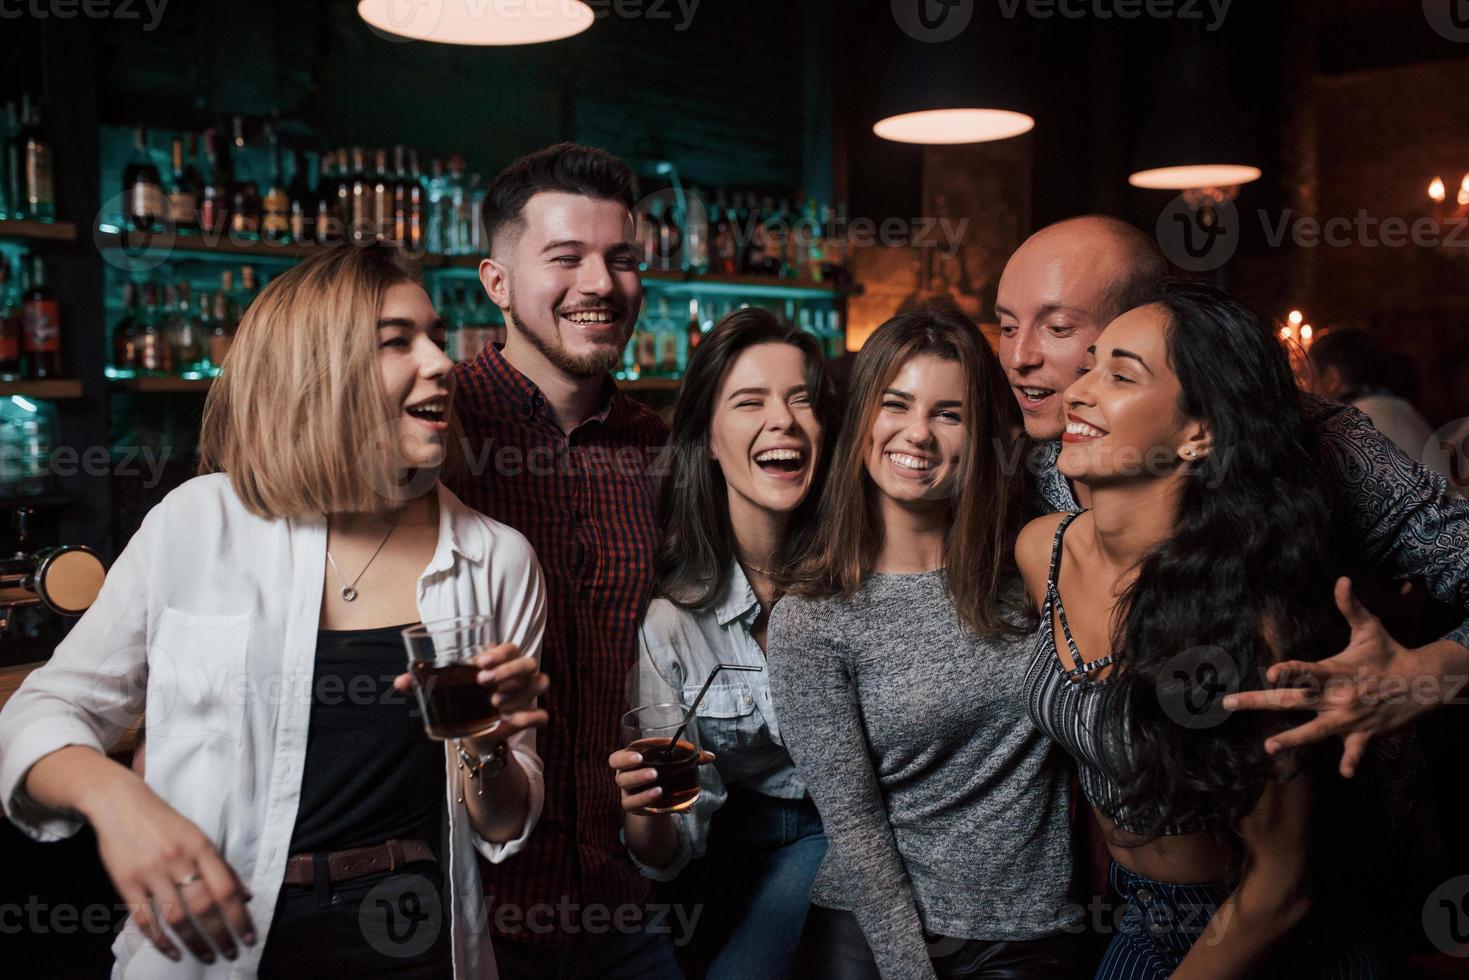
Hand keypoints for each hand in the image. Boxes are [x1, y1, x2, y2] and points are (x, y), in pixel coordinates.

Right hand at [85, 776, 254, 962]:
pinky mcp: (126, 883)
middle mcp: (178, 860)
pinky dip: (160, 940)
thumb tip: (247, 896)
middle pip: (204, 906)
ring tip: (207, 956)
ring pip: (177, 916)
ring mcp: (151, 873)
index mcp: (201, 847)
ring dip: (195, 942)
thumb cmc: (164, 821)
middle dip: (220, 935)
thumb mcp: (198, 836)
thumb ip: (221, 866)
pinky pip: (145, 919)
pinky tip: (173, 952)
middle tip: (231, 954)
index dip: (240, 917)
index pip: (226, 889)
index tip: (248, 938)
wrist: (120, 802)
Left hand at [393, 642, 548, 755]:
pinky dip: (532, 717)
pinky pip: (542, 715)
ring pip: (541, 682)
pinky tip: (514, 721)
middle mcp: (517, 675)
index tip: (480, 662)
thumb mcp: (442, 691)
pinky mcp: (528, 717)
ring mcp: (526, 695)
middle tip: (483, 682)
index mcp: (499, 662)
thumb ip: (421, 684)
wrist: (472, 732)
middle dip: (508, 670)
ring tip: (495, 702)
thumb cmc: (459, 700)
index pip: (510, 647)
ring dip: (521, 690)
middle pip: (528, 662)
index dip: (500, 652)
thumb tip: (398, 682)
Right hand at [608, 747, 713, 813]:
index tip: (639, 756)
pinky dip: (649, 804)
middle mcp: (624, 779)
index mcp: (628, 762)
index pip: (616, 759)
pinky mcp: (636, 809)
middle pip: (621, 778)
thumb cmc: (662, 768)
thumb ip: (690, 758)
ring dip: (643, 794)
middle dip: (636, 775)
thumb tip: (711, 756)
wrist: (656, 793)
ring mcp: (628, 795)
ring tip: (659, 790)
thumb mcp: (670, 761)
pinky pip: (638, 809)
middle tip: (654, 773)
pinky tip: (663, 802)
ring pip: (628, 797)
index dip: (624, 758)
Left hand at [1222, 576, 1446, 777]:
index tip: (1270, 672)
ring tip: (1269, 747)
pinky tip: (1345, 774)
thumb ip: (1351, 607)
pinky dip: (1352, 761)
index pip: (1307, 671)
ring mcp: (1350, 719)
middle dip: (1259, 702)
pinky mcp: (1364, 734)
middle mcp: (1338, 696)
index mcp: (1335, 671)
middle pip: (1293, 701)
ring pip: (1315, 731)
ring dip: (1293, 739)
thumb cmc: (1389, 653)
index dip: (1289, 671)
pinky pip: (1355, 751)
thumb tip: (1343, 579)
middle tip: (1230, 703)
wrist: (1423, 681)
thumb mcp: (1370, 629)